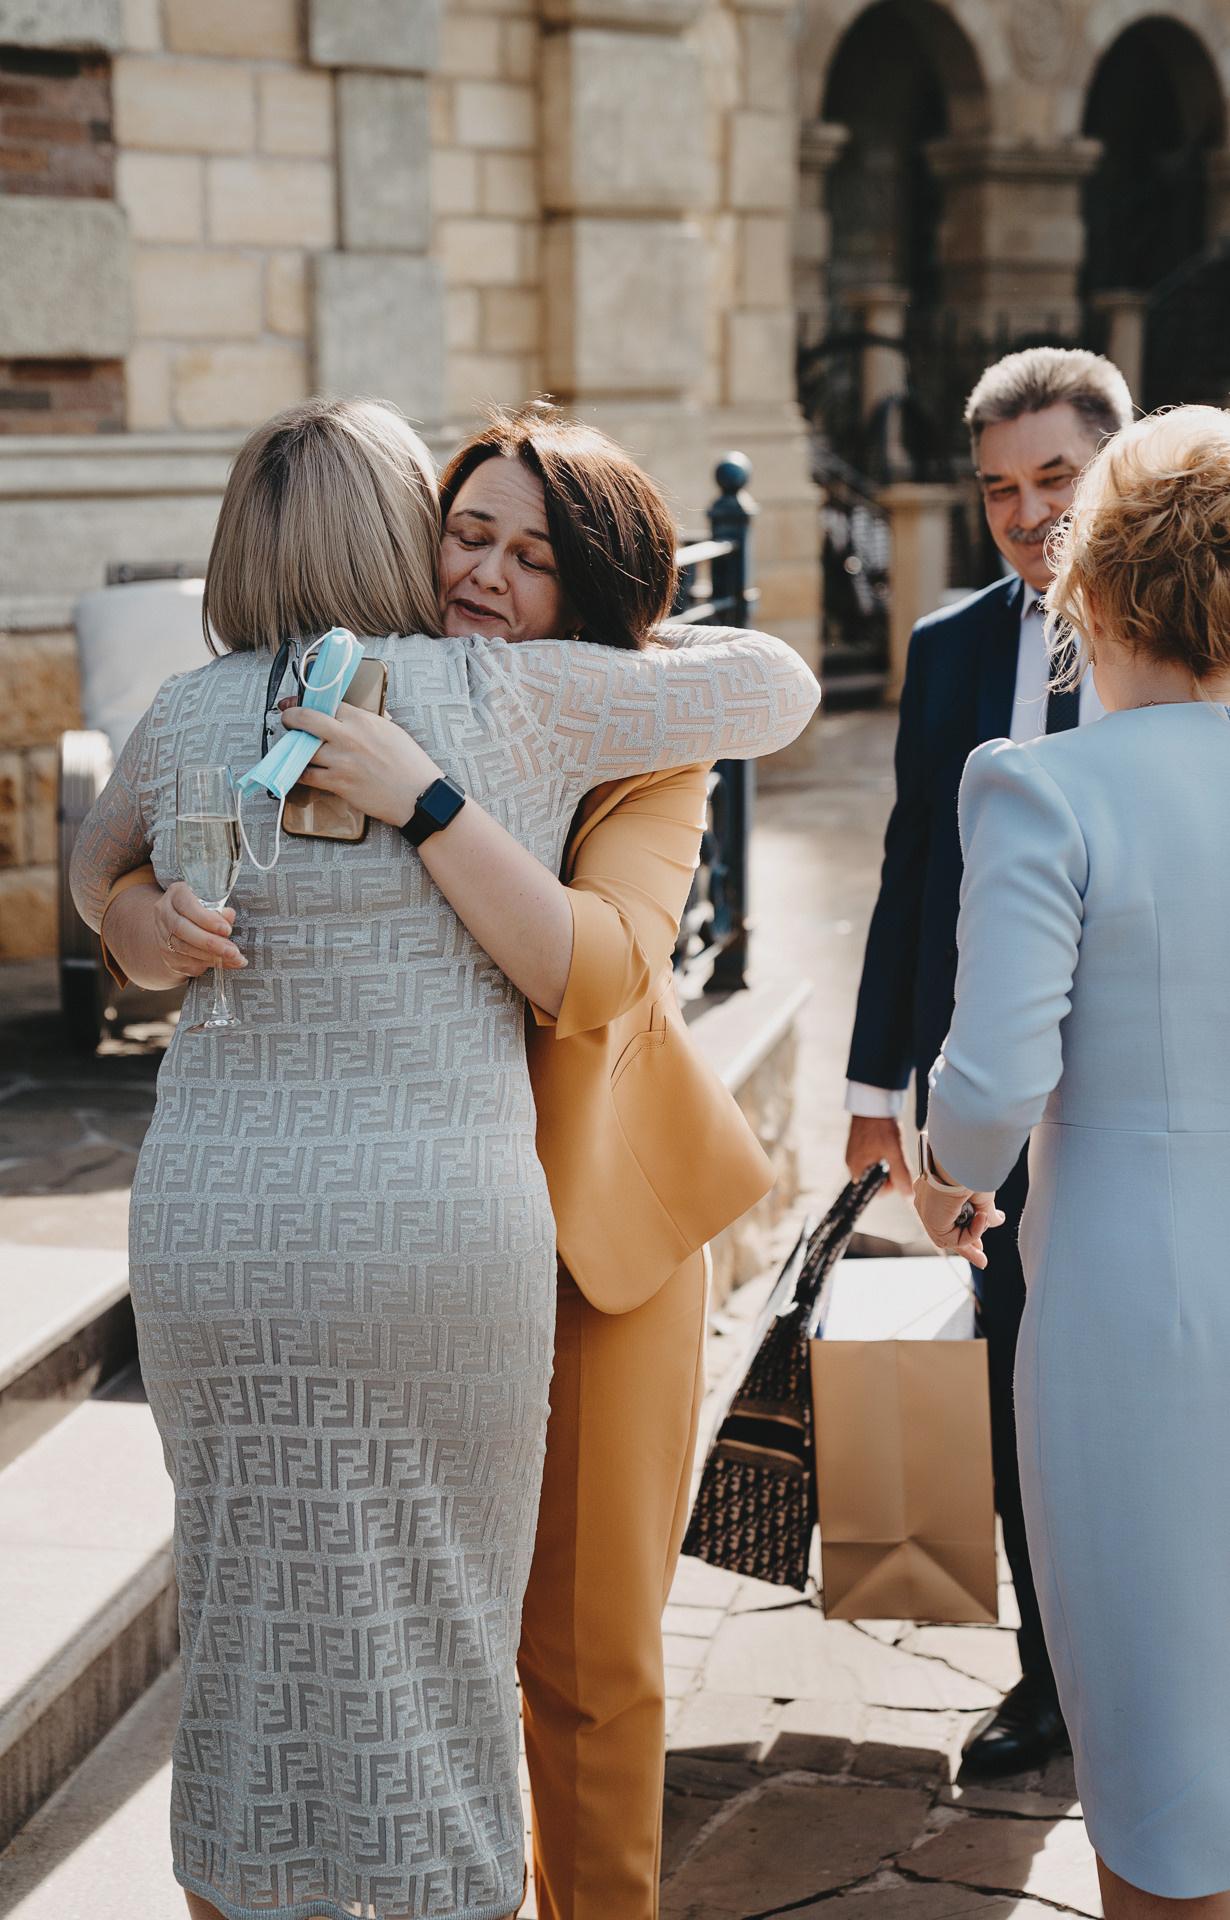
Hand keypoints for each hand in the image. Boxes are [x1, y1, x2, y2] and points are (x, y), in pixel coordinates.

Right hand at [154, 881, 242, 976]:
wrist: (183, 922)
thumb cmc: (203, 909)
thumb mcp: (213, 903)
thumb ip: (221, 910)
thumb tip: (228, 916)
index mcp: (176, 893)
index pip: (186, 905)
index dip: (206, 919)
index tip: (226, 929)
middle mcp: (164, 912)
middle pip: (182, 929)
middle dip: (210, 942)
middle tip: (232, 950)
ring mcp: (161, 934)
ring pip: (183, 948)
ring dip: (211, 956)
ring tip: (233, 958)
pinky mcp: (166, 953)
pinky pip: (185, 961)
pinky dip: (206, 964)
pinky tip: (222, 963)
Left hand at [280, 703, 439, 826]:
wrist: (418, 796)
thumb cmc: (411, 766)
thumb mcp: (393, 732)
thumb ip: (371, 722)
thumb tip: (357, 717)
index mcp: (363, 720)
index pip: (328, 703)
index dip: (312, 702)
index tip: (302, 703)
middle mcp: (348, 737)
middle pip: (306, 719)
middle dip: (291, 717)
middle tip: (287, 719)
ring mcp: (341, 760)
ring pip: (303, 748)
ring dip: (294, 747)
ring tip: (293, 747)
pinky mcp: (338, 782)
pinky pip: (307, 775)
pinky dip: (299, 772)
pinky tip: (298, 769)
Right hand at [846, 1115, 912, 1196]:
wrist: (872, 1102)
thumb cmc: (881, 1126)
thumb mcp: (894, 1151)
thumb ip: (901, 1174)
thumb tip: (909, 1195)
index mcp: (857, 1169)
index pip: (875, 1191)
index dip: (891, 1185)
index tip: (899, 1171)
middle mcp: (853, 1164)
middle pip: (876, 1180)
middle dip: (890, 1172)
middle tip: (896, 1156)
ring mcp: (855, 1155)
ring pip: (876, 1169)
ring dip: (887, 1162)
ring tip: (891, 1147)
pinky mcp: (859, 1146)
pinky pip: (872, 1158)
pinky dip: (882, 1154)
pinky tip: (886, 1143)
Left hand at [912, 1174, 1003, 1270]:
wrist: (962, 1156)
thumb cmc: (972, 1166)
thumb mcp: (982, 1191)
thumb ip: (987, 1210)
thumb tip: (998, 1220)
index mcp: (936, 1188)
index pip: (948, 1215)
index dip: (964, 1228)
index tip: (979, 1242)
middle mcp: (927, 1199)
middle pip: (945, 1231)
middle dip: (966, 1245)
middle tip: (981, 1258)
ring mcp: (927, 1209)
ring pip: (948, 1237)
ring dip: (970, 1240)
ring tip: (983, 1244)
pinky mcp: (931, 1219)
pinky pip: (954, 1238)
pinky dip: (971, 1234)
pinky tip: (982, 1218)